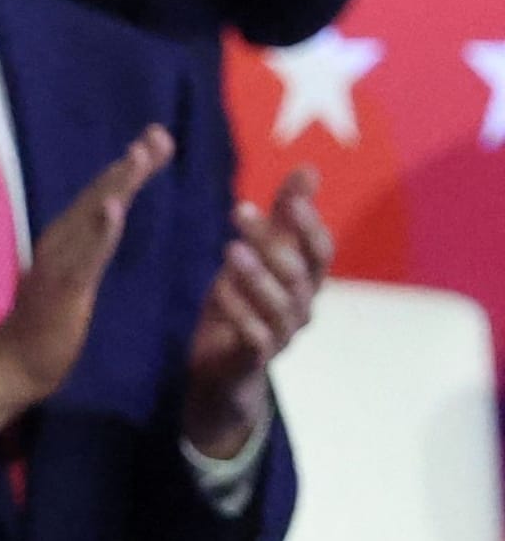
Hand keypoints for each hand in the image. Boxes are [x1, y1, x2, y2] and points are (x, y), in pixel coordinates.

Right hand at [0, 125, 174, 447]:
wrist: (13, 366)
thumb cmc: (48, 327)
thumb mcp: (78, 280)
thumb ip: (92, 251)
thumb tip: (110, 220)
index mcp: (68, 240)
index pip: (104, 196)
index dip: (131, 168)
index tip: (159, 137)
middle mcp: (61, 241)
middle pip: (99, 195)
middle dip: (130, 165)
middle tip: (159, 133)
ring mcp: (59, 263)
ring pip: (92, 217)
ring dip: (116, 185)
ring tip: (139, 156)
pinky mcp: (61, 288)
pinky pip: (84, 256)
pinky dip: (99, 230)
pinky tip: (114, 209)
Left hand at [182, 167, 332, 458]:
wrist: (224, 372)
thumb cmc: (247, 304)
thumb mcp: (262, 256)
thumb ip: (285, 217)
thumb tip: (308, 168)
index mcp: (305, 281)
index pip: (320, 251)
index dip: (308, 224)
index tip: (290, 195)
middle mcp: (301, 308)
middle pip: (297, 273)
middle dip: (272, 240)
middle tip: (239, 209)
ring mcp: (281, 336)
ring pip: (280, 306)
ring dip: (257, 277)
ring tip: (231, 249)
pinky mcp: (254, 360)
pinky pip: (255, 338)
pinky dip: (240, 314)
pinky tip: (220, 291)